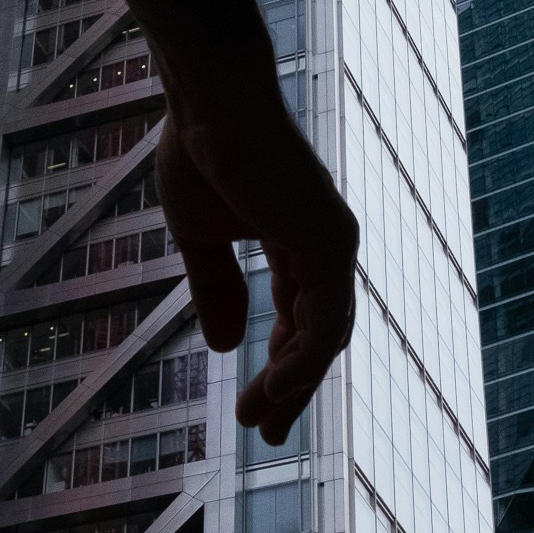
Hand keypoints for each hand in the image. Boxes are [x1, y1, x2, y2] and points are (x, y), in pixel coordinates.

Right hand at [159, 78, 357, 446]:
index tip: (250, 408)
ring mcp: (332, 244)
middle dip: (293, 387)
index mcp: (300, 241)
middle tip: (267, 431)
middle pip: (320, 335)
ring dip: (295, 384)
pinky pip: (323, 321)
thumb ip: (215, 288)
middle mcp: (326, 245)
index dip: (278, 365)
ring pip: (326, 336)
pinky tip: (276, 387)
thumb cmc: (203, 150)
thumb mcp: (201, 236)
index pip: (300, 319)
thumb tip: (223, 347)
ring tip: (263, 421)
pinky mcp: (326, 243)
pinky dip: (303, 360)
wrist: (209, 101)